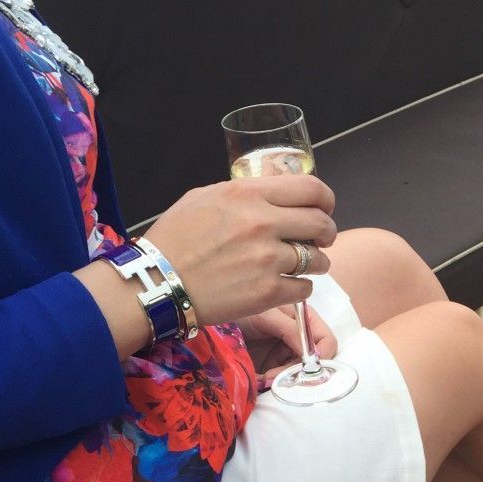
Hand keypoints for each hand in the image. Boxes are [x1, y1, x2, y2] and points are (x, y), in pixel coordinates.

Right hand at [143, 175, 338, 327]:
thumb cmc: (175, 239)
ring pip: (318, 259)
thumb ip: (244, 193)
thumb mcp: (205, 198)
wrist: (156, 282)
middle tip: (319, 241)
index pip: (311, 189)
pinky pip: (305, 288)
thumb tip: (274, 192)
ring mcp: (268, 260)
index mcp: (248, 194)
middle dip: (326, 233)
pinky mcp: (268, 292)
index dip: (325, 200)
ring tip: (302, 266)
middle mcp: (263, 223)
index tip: (324, 209)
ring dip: (316, 263)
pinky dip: (300, 288)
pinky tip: (286, 287)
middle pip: (322, 224)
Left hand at [237, 303, 337, 382]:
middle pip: (313, 361)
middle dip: (298, 371)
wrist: (210, 316)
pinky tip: (258, 377)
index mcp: (303, 319)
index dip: (322, 355)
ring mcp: (285, 352)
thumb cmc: (239, 306)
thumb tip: (316, 354)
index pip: (326, 340)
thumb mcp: (267, 316)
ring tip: (264, 378)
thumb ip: (293, 331)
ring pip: (297, 373)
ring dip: (283, 378)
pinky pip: (280, 378)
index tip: (307, 367)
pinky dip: (271, 381)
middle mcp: (298, 337)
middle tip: (277, 377)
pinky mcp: (272, 364)